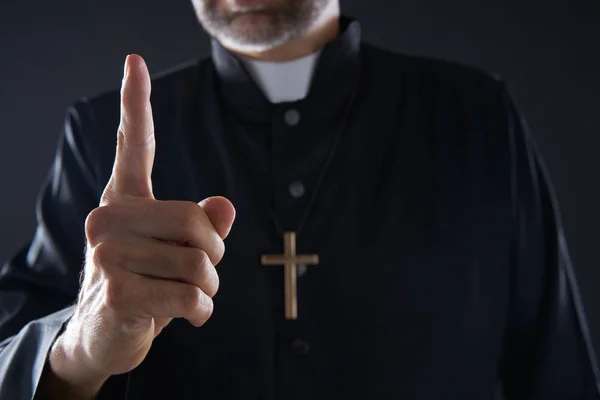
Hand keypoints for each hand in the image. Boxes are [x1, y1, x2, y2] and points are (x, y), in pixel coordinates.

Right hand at [48, 54, 235, 395]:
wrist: (101, 335)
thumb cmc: (144, 285)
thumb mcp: (174, 252)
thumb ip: (201, 226)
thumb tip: (225, 207)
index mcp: (124, 201)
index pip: (134, 146)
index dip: (136, 102)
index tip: (134, 62)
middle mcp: (109, 218)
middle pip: (199, 224)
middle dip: (215, 256)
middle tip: (201, 274)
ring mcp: (109, 255)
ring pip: (201, 264)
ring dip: (209, 288)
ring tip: (189, 296)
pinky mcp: (118, 292)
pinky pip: (191, 297)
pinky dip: (202, 312)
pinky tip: (188, 316)